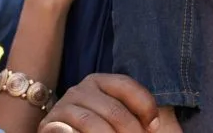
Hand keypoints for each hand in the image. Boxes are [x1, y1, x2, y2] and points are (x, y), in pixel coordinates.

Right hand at [40, 74, 176, 132]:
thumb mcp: (132, 124)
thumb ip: (149, 118)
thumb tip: (161, 120)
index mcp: (102, 84)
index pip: (127, 86)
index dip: (145, 107)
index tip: (154, 128)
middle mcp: (81, 90)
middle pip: (114, 110)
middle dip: (131, 132)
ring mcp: (64, 106)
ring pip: (93, 124)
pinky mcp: (50, 125)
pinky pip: (71, 132)